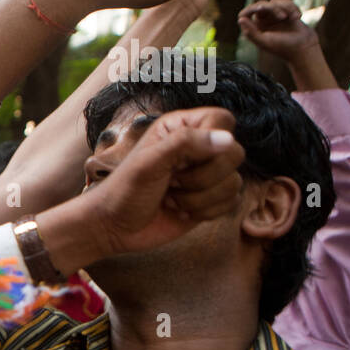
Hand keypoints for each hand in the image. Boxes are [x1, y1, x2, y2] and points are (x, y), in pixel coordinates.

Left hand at [37, 107, 245, 272]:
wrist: (113, 228)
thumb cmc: (124, 191)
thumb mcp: (148, 163)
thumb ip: (184, 144)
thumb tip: (227, 139)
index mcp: (181, 127)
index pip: (223, 120)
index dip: (211, 141)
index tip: (184, 160)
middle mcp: (197, 147)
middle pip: (235, 153)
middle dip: (203, 176)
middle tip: (172, 181)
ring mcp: (206, 174)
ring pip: (234, 182)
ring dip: (199, 198)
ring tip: (171, 197)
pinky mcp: (211, 199)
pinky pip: (231, 202)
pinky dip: (205, 211)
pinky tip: (180, 211)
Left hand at [238, 0, 320, 65]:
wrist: (304, 48)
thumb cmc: (283, 47)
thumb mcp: (265, 42)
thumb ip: (251, 32)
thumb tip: (241, 19)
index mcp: (255, 28)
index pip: (245, 13)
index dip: (250, 9)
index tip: (260, 8)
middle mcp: (263, 21)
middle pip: (262, 4)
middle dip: (273, 8)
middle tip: (283, 17)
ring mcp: (275, 15)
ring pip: (275, 1)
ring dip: (286, 8)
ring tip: (295, 18)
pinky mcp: (287, 12)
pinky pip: (286, 1)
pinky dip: (293, 7)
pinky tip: (298, 17)